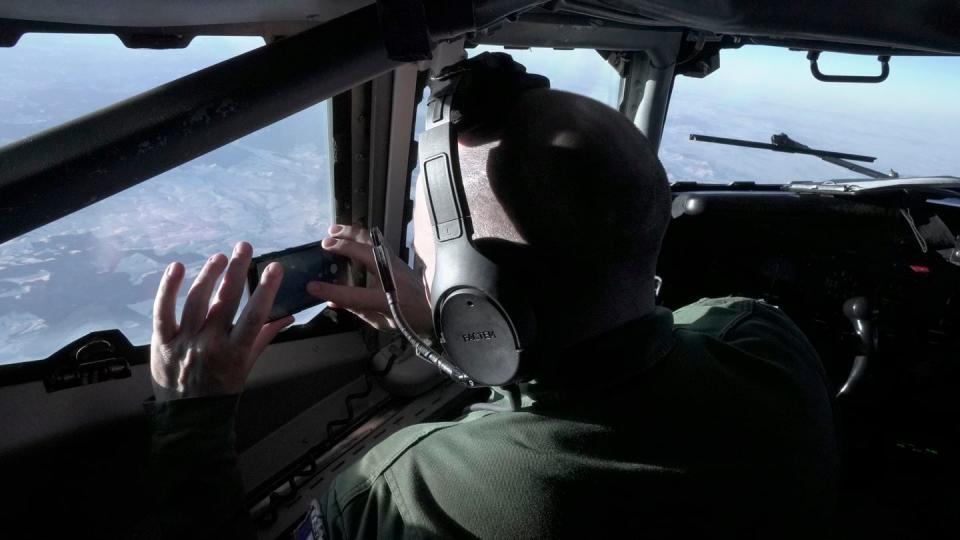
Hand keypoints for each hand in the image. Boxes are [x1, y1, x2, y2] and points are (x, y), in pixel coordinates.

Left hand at [151, 241, 293, 401]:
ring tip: (220, 258)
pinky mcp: (161, 341)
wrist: (189, 418)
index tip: (274, 267)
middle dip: (237, 270)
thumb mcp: (248, 366)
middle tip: (244, 247)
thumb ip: (264, 338)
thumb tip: (287, 316)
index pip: (255, 316)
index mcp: (236, 353)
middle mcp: (210, 344)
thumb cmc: (223, 390)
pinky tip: (178, 267)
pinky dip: (169, 288)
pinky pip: (163, 311)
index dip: (266, 290)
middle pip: (226, 300)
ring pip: (197, 300)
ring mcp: (184, 342)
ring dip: (210, 274)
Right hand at [306, 224, 432, 335]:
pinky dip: (361, 235)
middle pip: (365, 253)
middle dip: (342, 245)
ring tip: (334, 229)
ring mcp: (396, 263)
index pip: (353, 295)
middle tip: (324, 243)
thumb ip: (357, 310)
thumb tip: (332, 301)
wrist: (436, 308)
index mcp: (386, 299)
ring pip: (372, 240)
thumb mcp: (382, 323)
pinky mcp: (398, 258)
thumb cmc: (409, 320)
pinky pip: (377, 241)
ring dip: (351, 233)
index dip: (331, 291)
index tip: (312, 286)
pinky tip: (352, 233)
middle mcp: (392, 276)